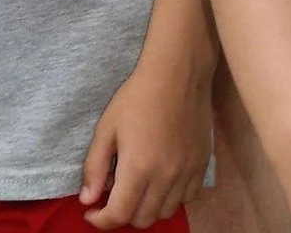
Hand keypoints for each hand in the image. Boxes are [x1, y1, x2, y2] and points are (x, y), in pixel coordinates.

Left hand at [80, 57, 212, 228]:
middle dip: (122, 213)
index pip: (118, 215)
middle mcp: (165, 176)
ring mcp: (187, 172)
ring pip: (164, 212)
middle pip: (141, 219)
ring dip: (147, 208)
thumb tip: (88, 200)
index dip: (101, 220)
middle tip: (115, 194)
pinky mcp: (202, 164)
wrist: (178, 72)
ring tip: (139, 187)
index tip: (92, 211)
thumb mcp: (107, 127)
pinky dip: (171, 197)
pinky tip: (162, 179)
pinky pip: (186, 198)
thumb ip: (94, 167)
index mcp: (138, 168)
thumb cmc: (137, 96)